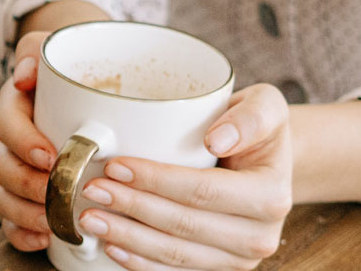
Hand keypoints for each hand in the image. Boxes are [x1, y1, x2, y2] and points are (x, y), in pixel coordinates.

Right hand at [0, 0, 111, 251]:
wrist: (81, 73)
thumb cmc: (71, 62)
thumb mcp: (56, 43)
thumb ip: (37, 49)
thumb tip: (26, 73)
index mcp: (15, 106)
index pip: (7, 125)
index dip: (24, 143)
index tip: (51, 155)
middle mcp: (10, 140)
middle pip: (1, 167)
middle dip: (27, 185)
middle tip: (55, 192)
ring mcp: (16, 167)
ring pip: (3, 196)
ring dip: (24, 213)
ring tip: (52, 221)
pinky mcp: (26, 191)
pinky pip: (11, 219)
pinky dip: (21, 233)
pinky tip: (43, 240)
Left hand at [79, 84, 293, 269]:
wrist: (264, 163)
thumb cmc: (256, 129)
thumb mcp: (266, 105)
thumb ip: (251, 116)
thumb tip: (217, 139)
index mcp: (270, 196)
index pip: (202, 190)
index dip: (155, 180)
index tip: (116, 166)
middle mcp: (258, 236)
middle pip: (183, 225)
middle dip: (131, 208)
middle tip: (91, 190)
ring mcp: (238, 259)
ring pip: (175, 254)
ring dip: (128, 237)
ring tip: (90, 218)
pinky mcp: (218, 268)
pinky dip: (140, 261)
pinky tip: (112, 246)